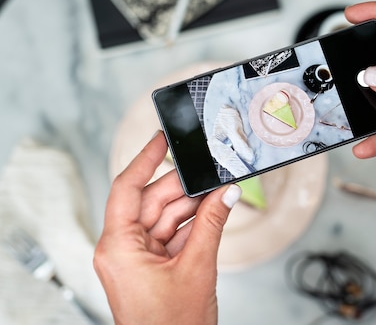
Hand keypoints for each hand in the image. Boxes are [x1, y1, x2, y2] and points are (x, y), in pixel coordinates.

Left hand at [93, 131, 240, 324]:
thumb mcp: (197, 267)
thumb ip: (212, 223)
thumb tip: (226, 193)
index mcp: (117, 247)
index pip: (126, 189)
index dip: (144, 159)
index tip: (160, 138)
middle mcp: (122, 249)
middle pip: (152, 202)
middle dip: (183, 188)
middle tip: (211, 173)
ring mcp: (137, 258)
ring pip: (165, 217)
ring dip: (192, 207)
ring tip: (219, 194)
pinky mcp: (152, 266)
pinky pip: (172, 234)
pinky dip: (192, 225)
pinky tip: (213, 213)